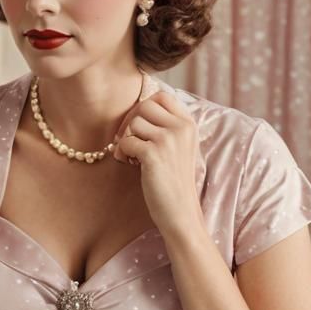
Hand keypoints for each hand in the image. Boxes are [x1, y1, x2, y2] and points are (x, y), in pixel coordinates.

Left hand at [113, 90, 202, 237]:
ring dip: (126, 139)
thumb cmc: (174, 180)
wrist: (180, 212)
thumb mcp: (179, 147)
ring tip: (132, 156)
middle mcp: (181, 128)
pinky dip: (121, 152)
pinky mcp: (153, 154)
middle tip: (131, 141)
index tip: (141, 126)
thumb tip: (137, 108)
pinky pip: (126, 141)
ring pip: (133, 123)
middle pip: (144, 106)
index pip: (162, 96)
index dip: (145, 107)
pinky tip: (129, 163)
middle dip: (131, 122)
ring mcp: (168, 140)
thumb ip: (166, 126)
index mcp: (189, 124)